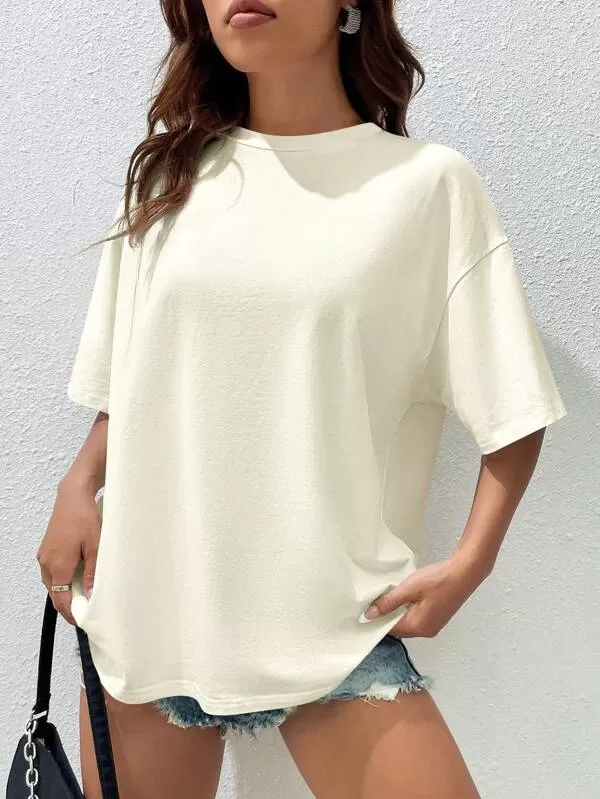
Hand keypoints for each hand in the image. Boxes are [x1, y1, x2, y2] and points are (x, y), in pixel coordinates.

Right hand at [36, 478, 101, 625]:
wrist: (72, 497)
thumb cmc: (85, 518)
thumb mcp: (95, 547)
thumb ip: (92, 574)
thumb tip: (90, 595)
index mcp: (58, 566)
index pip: (61, 600)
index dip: (71, 613)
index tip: (82, 620)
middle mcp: (46, 564)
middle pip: (55, 594)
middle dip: (68, 605)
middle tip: (85, 612)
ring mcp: (44, 557)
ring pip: (52, 584)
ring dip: (64, 593)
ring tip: (82, 597)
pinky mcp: (45, 550)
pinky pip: (51, 573)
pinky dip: (61, 581)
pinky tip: (75, 580)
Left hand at [359, 555, 488, 638]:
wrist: (464, 572)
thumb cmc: (439, 579)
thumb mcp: (409, 588)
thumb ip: (388, 602)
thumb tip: (370, 615)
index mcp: (417, 627)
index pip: (389, 630)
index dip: (377, 619)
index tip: (366, 608)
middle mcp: (426, 631)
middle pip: (398, 628)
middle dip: (387, 615)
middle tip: (378, 599)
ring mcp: (433, 626)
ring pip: (407, 623)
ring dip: (398, 611)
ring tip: (392, 595)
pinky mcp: (437, 618)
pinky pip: (416, 618)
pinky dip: (408, 610)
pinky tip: (406, 597)